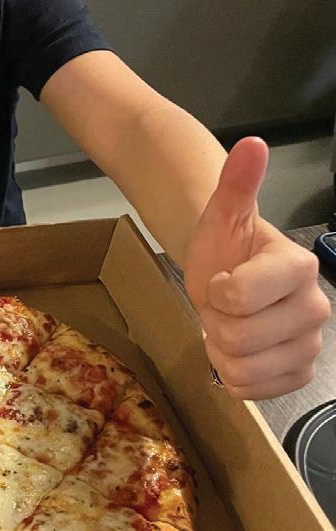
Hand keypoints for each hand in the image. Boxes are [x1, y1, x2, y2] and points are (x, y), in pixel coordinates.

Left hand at [184, 137, 330, 398]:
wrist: (226, 272)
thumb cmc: (225, 243)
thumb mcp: (222, 213)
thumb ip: (238, 181)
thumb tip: (253, 144)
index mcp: (298, 266)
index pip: (240, 294)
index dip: (218, 289)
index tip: (222, 277)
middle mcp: (316, 307)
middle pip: (239, 336)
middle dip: (216, 319)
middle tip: (221, 302)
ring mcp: (310, 344)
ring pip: (245, 366)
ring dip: (221, 348)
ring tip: (228, 324)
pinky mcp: (299, 374)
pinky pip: (254, 390)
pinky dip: (233, 374)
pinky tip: (237, 351)